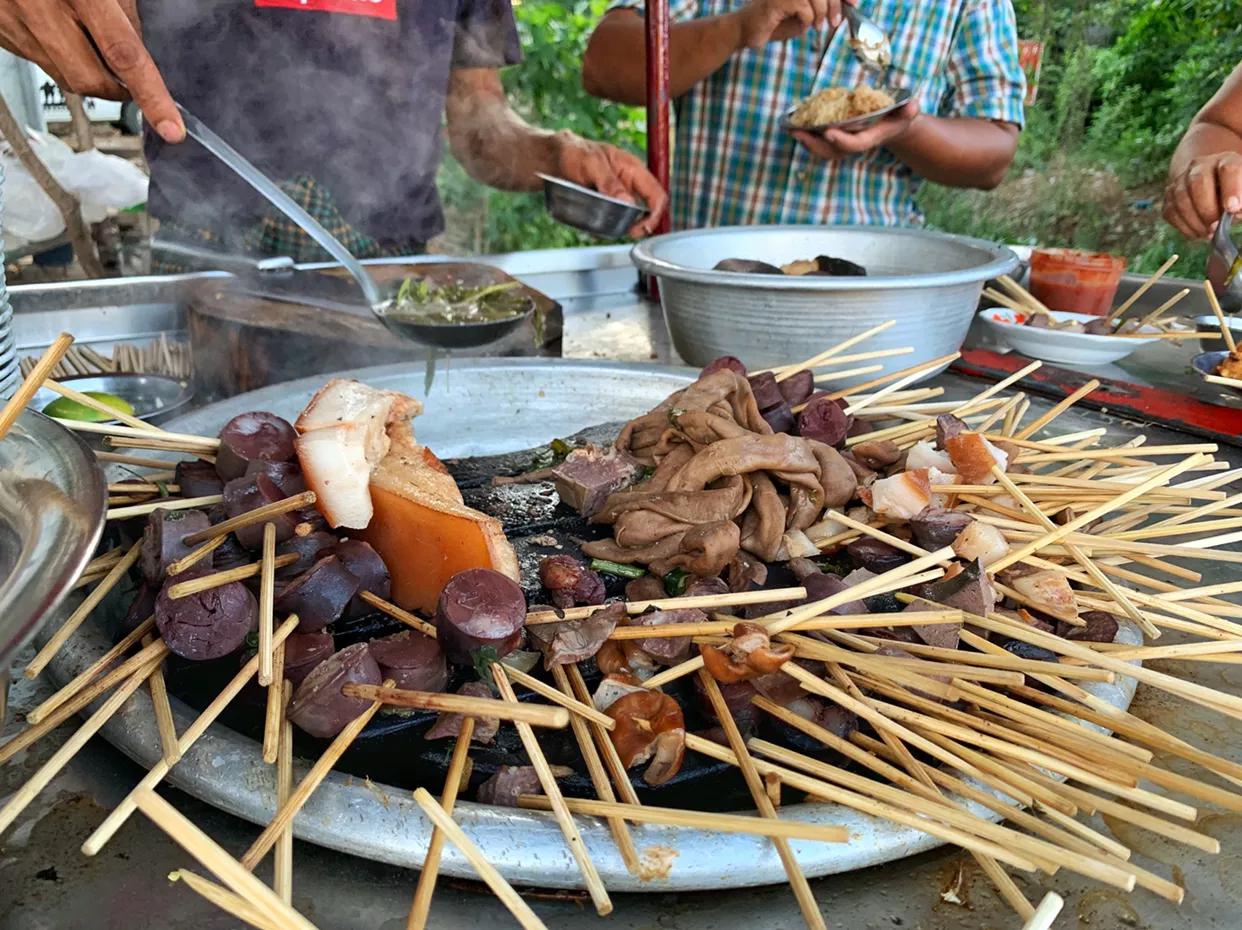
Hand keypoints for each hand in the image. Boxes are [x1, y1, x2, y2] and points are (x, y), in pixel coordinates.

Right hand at [0, 0, 182, 141]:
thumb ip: (124, 7)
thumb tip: (141, 46)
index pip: (124, 54)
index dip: (152, 96)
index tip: (171, 127)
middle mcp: (43, 9)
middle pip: (92, 80)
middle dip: (118, 90)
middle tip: (132, 81)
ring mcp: (16, 24)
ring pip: (65, 77)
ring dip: (90, 73)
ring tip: (91, 43)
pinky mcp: (3, 33)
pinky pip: (41, 62)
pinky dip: (62, 59)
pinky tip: (63, 34)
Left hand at [553, 132, 669, 236]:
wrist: (554, 158)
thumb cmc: (574, 152)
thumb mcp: (591, 164)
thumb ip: (609, 182)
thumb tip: (628, 202)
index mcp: (633, 169)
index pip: (657, 195)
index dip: (655, 215)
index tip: (641, 228)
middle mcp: (630, 184)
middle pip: (647, 211)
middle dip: (639, 225)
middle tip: (624, 232)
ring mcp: (619, 196)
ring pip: (630, 219)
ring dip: (621, 227)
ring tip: (606, 228)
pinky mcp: (607, 205)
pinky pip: (614, 220)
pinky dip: (607, 227)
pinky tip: (595, 225)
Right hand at [734, 0, 851, 49]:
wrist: (746, 32)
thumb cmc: (775, 24)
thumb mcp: (805, 16)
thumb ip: (823, 8)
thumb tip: (847, 5)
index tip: (854, 3)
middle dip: (835, 5)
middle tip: (835, 23)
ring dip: (821, 14)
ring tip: (817, 26)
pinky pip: (804, 7)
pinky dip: (806, 19)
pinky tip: (800, 25)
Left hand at [792, 99, 918, 160]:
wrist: (892, 125)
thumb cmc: (899, 115)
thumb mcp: (906, 111)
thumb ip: (908, 109)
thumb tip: (912, 105)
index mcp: (870, 138)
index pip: (855, 145)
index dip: (842, 141)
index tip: (828, 132)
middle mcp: (855, 144)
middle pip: (833, 152)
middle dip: (814, 144)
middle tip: (797, 132)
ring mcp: (845, 144)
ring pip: (823, 150)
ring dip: (807, 141)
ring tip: (791, 129)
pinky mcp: (838, 139)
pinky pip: (820, 142)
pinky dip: (808, 136)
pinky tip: (795, 125)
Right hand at [1163, 151, 1241, 240]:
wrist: (1213, 188)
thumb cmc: (1234, 194)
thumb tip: (1234, 214)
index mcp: (1227, 160)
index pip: (1228, 169)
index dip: (1231, 189)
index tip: (1232, 209)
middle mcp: (1201, 166)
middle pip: (1197, 182)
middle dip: (1206, 208)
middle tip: (1215, 226)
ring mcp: (1181, 179)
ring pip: (1181, 198)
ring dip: (1194, 220)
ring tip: (1207, 233)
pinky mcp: (1169, 195)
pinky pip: (1170, 211)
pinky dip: (1183, 226)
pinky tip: (1197, 232)